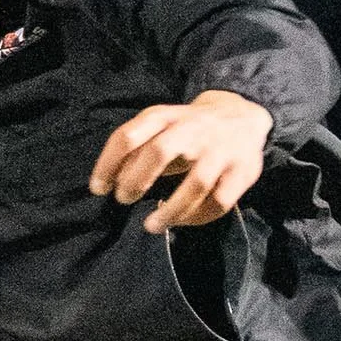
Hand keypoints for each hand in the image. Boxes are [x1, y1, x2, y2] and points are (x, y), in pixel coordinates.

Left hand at [89, 89, 271, 231]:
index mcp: (166, 117)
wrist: (243, 114)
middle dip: (137, 181)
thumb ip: (136, 148)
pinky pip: (219, 201)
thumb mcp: (162, 126)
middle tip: (124, 200)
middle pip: (160, 152)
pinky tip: (181, 221)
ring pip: (195, 184)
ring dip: (170, 210)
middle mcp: (193, 129)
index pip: (129, 135)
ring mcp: (220, 150)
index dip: (109, 163)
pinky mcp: (242, 172)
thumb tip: (106, 182)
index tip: (98, 188)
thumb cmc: (189, 127)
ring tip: (151, 226)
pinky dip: (197, 217)